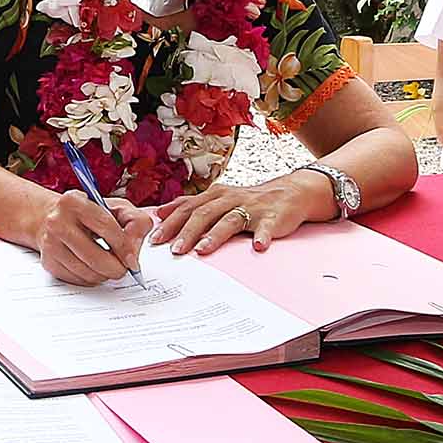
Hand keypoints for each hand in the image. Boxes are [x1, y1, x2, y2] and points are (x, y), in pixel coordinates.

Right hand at [32, 191, 155, 286]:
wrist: (53, 218)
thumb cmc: (89, 213)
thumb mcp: (116, 208)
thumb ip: (135, 223)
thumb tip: (132, 255)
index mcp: (75, 202)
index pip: (107, 228)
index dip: (124, 247)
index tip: (132, 260)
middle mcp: (58, 222)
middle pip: (96, 257)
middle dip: (116, 268)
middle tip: (123, 268)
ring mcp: (50, 244)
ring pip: (88, 273)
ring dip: (104, 274)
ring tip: (108, 264)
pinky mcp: (49, 262)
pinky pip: (78, 280)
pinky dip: (91, 278)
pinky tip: (93, 266)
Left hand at [152, 172, 329, 255]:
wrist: (288, 193)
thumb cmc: (247, 200)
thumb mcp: (216, 199)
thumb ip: (190, 206)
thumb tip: (159, 214)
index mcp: (214, 195)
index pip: (187, 209)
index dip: (169, 223)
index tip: (154, 240)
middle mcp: (229, 199)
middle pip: (203, 214)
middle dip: (186, 232)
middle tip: (174, 250)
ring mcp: (251, 208)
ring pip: (229, 220)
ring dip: (215, 236)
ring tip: (202, 250)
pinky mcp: (272, 217)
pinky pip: (266, 227)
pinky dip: (262, 236)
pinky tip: (259, 246)